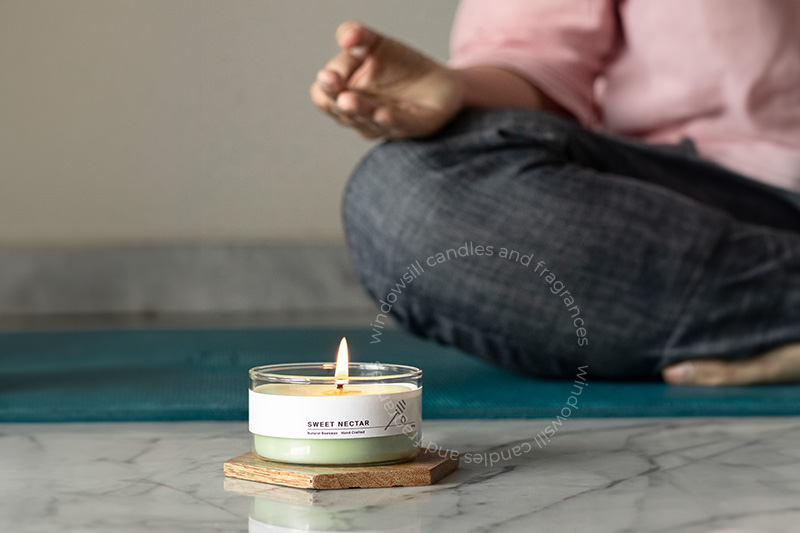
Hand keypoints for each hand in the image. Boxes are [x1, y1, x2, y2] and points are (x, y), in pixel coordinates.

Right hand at [310, 21, 463, 138]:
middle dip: (335, 96)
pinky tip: (382, 113)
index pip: (324, 96)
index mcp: (346, 95)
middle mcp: (362, 115)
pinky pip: (399, 125)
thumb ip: (358, 36)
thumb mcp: (375, 44)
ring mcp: (386, 124)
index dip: (326, 85)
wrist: (443, 82)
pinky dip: (390, 120)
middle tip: (331, 81)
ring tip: (349, 99)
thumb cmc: (401, 66)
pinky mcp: (414, 126)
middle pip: (340, 111)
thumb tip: (346, 38)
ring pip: (367, 121)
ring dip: (359, 109)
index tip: (331, 73)